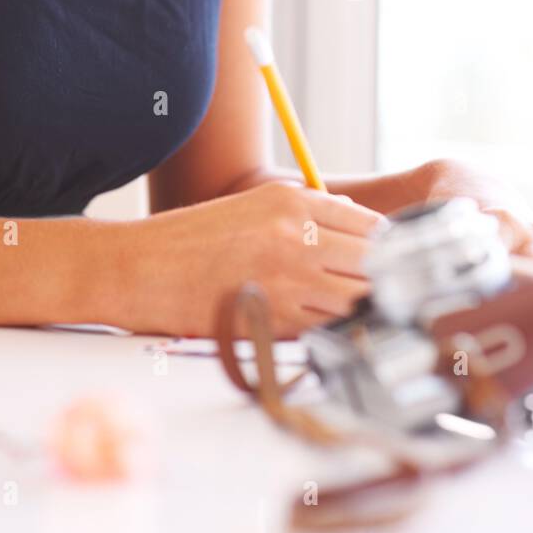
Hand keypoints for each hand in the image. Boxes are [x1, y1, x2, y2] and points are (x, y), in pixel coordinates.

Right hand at [121, 181, 383, 337]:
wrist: (139, 268)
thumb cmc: (195, 239)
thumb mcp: (255, 206)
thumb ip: (311, 215)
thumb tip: (362, 229)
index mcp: (292, 201)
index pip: (371, 226)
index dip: (389, 250)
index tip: (393, 265)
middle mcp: (294, 234)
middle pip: (374, 263)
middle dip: (384, 282)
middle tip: (388, 296)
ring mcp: (285, 278)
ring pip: (357, 301)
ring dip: (363, 311)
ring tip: (362, 317)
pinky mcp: (271, 318)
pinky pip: (324, 328)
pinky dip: (331, 331)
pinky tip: (325, 329)